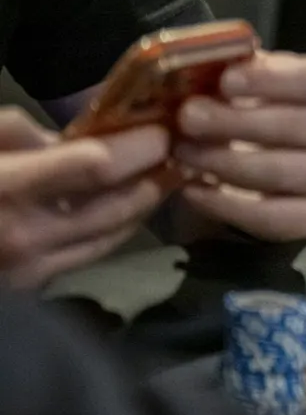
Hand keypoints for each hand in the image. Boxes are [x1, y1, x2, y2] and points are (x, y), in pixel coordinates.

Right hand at [0, 107, 167, 287]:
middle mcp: (25, 236)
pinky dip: (118, 226)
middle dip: (155, 174)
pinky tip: (128, 203)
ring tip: (163, 171)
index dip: (136, 146)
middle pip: (117, 204)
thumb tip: (65, 138)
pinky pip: (92, 252)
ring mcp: (31, 269)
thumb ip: (17, 132)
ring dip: (145, 201)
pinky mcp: (33, 287)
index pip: (94, 168)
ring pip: (114, 233)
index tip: (161, 127)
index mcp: (5, 189)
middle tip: (178, 147)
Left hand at [173, 52, 305, 241]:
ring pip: (280, 171)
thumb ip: (230, 71)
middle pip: (296, 125)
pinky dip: (225, 204)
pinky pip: (271, 215)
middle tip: (187, 117)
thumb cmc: (247, 110)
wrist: (251, 165)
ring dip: (223, 161)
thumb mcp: (242, 83)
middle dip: (235, 122)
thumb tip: (204, 64)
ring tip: (182, 153)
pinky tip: (192, 189)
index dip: (273, 79)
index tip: (226, 80)